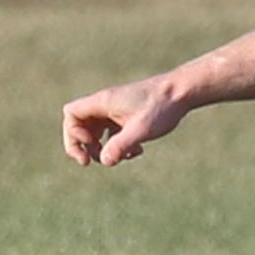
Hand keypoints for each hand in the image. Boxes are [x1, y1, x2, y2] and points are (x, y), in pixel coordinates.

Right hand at [62, 77, 185, 166]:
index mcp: (103, 102)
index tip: (91, 145)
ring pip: (97, 130)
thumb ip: (120, 146)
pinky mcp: (128, 115)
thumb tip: (105, 162)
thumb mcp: (141, 130)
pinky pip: (113, 132)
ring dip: (103, 148)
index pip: (71, 114)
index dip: (74, 133)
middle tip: (90, 162)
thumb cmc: (161, 107)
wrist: (182, 92)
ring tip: (118, 159)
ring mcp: (117, 109)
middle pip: (81, 124)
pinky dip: (119, 144)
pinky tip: (137, 152)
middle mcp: (106, 104)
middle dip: (84, 145)